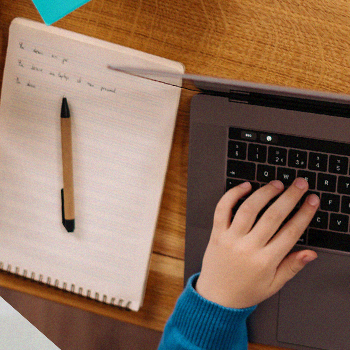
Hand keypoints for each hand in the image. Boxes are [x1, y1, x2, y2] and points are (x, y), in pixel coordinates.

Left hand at [195, 178, 318, 308]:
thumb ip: (292, 266)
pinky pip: (222, 209)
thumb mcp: (273, 284)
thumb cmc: (245, 290)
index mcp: (265, 261)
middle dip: (289, 197)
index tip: (311, 200)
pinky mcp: (216, 233)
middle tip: (299, 184)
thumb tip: (310, 253)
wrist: (216, 298)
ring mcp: (230, 239)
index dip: (304, 214)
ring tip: (276, 184)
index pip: (290, 232)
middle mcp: (248, 247)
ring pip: (248, 209)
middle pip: (272, 216)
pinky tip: (245, 187)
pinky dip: (232, 195)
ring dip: (264, 193)